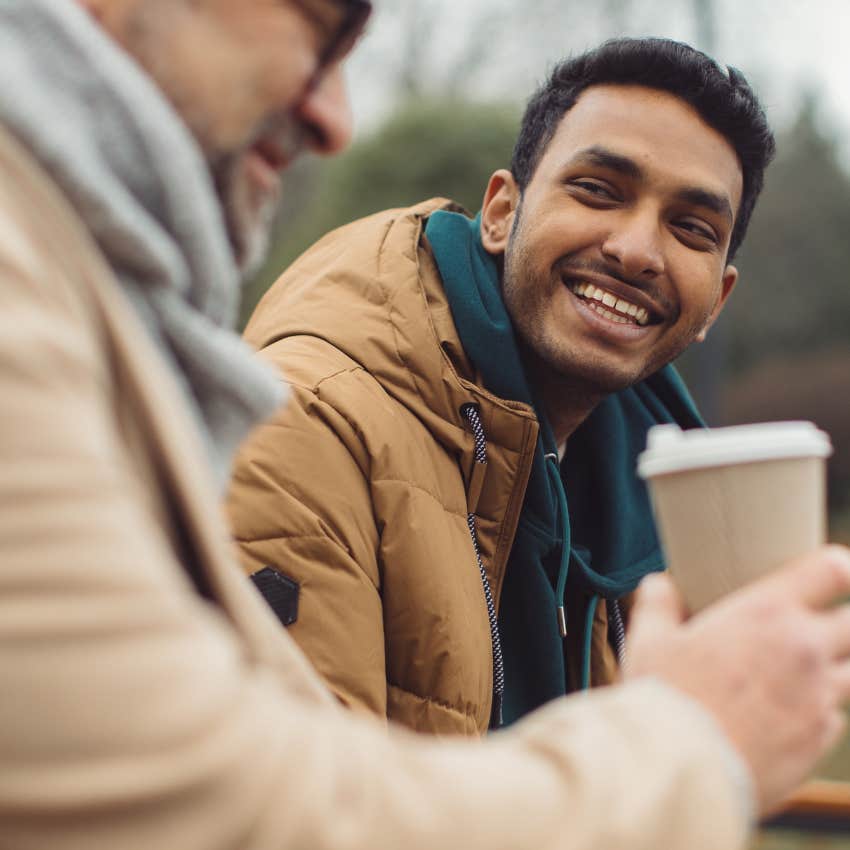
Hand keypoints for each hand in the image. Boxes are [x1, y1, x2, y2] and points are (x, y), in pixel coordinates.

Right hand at [625, 545, 849, 814]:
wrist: (681, 770)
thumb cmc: (664, 697)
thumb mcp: (648, 639)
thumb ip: (658, 603)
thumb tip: (659, 584)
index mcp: (766, 612)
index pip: (830, 570)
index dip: (837, 567)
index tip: (832, 572)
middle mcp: (804, 649)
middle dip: (841, 621)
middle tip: (814, 626)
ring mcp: (818, 697)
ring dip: (828, 668)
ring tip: (792, 673)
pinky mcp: (818, 739)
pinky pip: (833, 716)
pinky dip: (817, 711)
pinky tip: (782, 715)